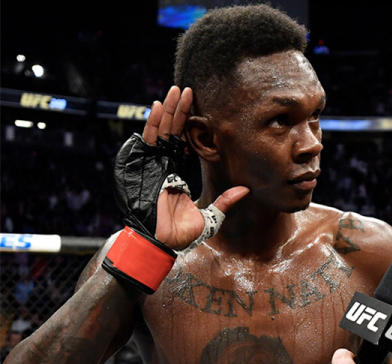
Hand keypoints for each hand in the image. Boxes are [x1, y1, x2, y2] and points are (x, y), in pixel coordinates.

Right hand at [143, 86, 247, 248]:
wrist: (159, 243)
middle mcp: (166, 165)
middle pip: (173, 131)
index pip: (185, 143)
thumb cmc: (181, 235)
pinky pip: (148, 141)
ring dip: (168, 110)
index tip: (200, 110)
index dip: (190, 126)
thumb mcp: (210, 218)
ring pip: (161, 131)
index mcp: (179, 173)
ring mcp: (154, 164)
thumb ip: (225, 202)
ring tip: (177, 92)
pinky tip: (159, 107)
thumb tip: (246, 190)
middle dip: (180, 110)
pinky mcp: (143, 166)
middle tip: (188, 91)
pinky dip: (153, 123)